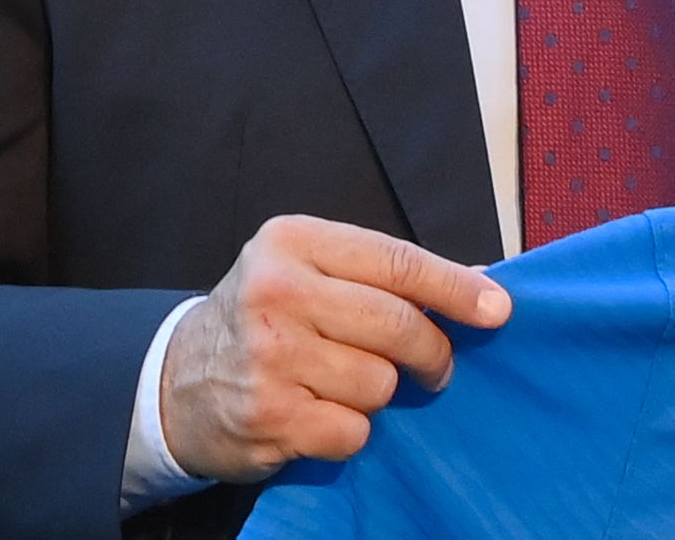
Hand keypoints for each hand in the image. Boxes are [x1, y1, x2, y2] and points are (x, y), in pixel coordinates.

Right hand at [158, 214, 512, 482]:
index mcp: (294, 242)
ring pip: (380, 382)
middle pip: (398, 325)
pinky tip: (318, 415)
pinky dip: (351, 430)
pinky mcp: (268, 416)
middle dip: (432, 351)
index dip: (457, 288)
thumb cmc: (266, 319)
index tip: (498, 309)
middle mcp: (277, 293)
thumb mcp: (312, 271)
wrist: (175, 383)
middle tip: (435, 366)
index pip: (398, 262)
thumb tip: (482, 283)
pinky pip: (354, 430)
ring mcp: (269, 357)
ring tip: (343, 385)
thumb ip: (387, 274)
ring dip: (378, 392)